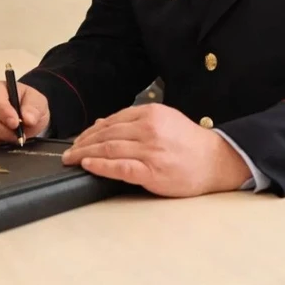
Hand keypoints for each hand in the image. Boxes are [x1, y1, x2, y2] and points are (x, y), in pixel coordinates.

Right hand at [0, 80, 49, 148]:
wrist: (26, 120)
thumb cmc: (28, 106)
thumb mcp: (38, 103)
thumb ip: (34, 108)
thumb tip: (28, 118)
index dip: (3, 111)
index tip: (15, 123)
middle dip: (1, 130)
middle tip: (18, 136)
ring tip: (12, 140)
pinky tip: (1, 145)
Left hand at [60, 103, 250, 196]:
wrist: (216, 161)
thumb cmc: (190, 143)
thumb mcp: (163, 121)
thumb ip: (134, 121)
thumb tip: (102, 123)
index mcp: (151, 113)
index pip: (112, 121)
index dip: (90, 131)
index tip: (78, 139)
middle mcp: (149, 129)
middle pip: (106, 135)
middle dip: (83, 143)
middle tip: (68, 152)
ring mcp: (150, 150)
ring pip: (108, 149)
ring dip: (85, 154)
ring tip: (72, 160)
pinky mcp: (152, 171)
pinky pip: (119, 167)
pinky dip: (100, 166)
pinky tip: (88, 166)